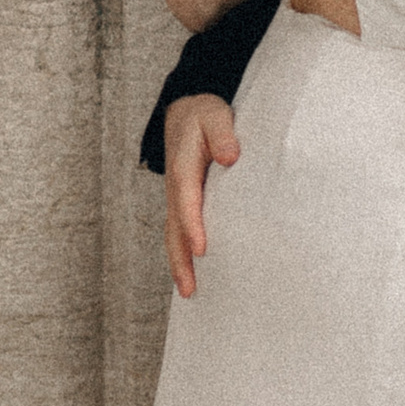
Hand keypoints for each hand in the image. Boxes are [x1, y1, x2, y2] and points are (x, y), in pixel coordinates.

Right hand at [164, 95, 240, 298]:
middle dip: (181, 259)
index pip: (187, 200)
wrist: (187, 113)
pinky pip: (180, 232)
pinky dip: (183, 255)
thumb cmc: (204, 116)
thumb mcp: (214, 115)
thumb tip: (230, 156)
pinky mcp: (183, 204)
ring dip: (179, 264)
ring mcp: (177, 199)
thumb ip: (222, 132)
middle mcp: (176, 188)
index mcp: (184, 167)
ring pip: (174, 235)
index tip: (201, 249)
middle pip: (174, 228)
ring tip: (189, 292)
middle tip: (189, 288)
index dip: (192, 225)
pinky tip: (195, 275)